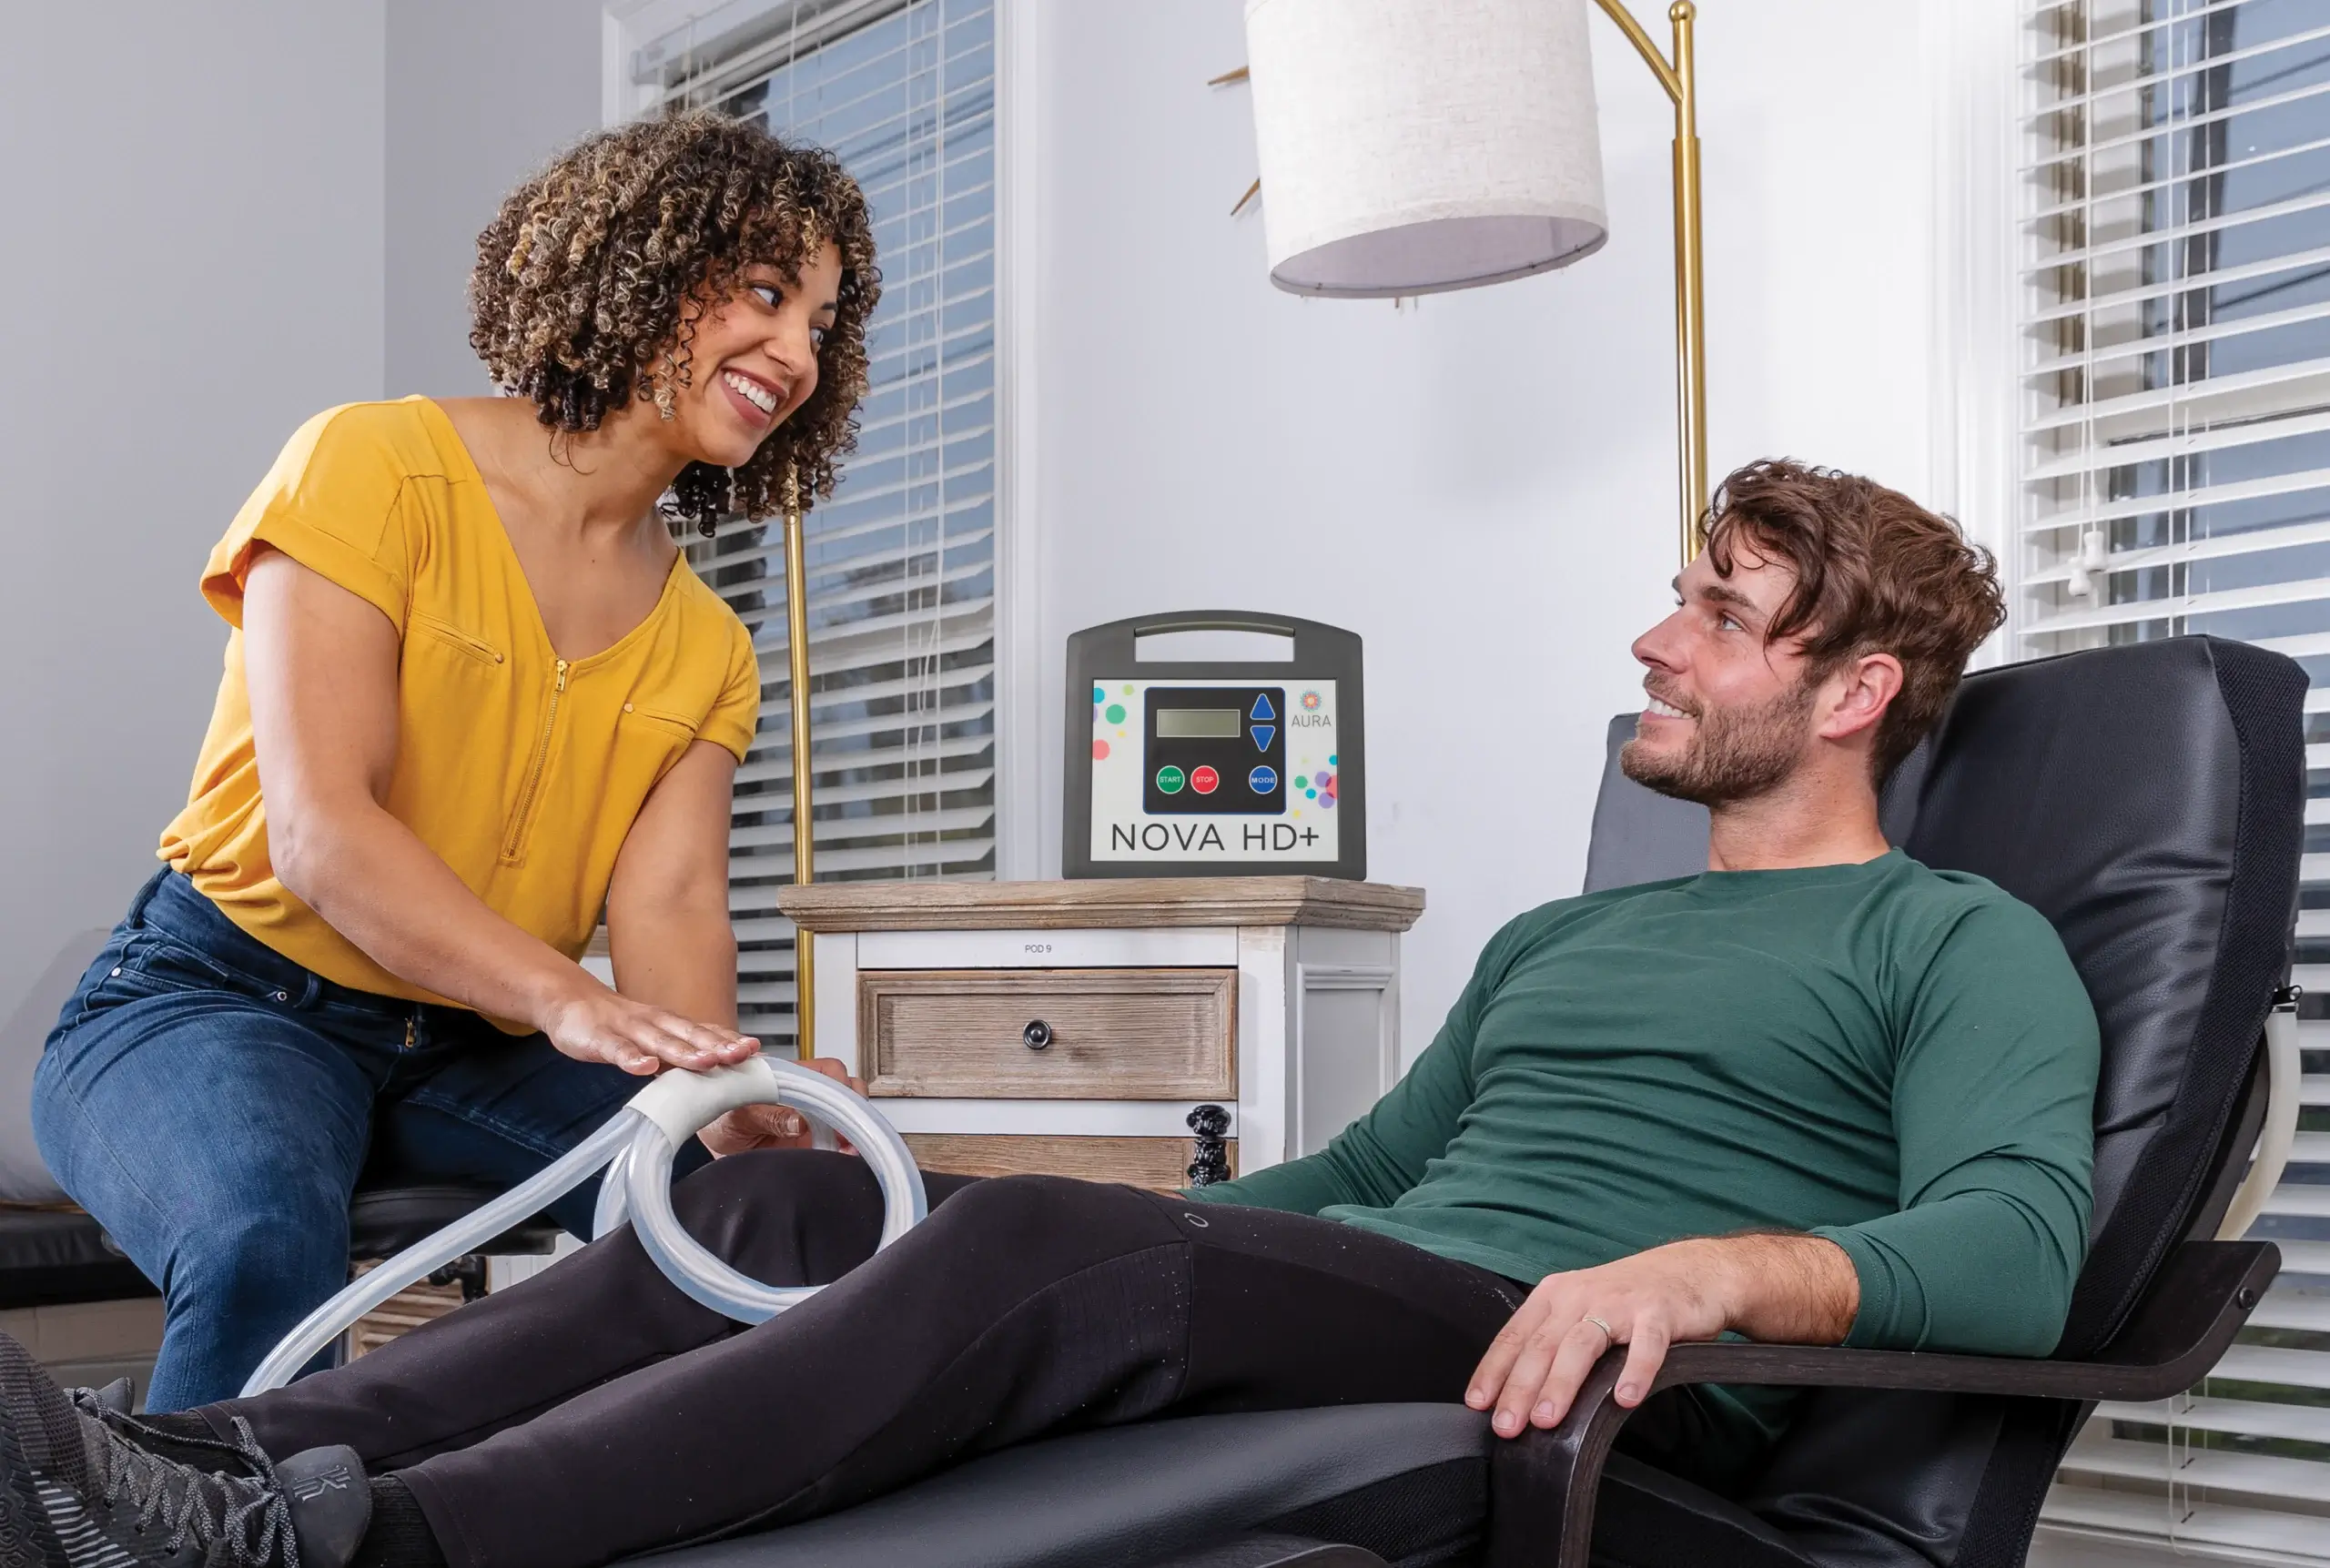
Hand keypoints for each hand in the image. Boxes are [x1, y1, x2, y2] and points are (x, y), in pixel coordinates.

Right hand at [543, 983, 760, 1075]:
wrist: (569, 1001)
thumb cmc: (616, 1024)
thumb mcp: (652, 1035)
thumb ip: (681, 1049)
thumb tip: (717, 1067)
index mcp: (668, 1024)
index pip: (704, 1031)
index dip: (729, 1040)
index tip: (757, 1051)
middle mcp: (653, 1022)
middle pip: (689, 1034)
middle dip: (717, 1045)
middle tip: (743, 1055)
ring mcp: (625, 1029)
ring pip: (658, 1040)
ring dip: (684, 1052)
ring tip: (708, 1062)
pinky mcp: (598, 1039)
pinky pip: (616, 1049)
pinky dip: (631, 1058)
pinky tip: (644, 1067)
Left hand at [699, 1057, 867, 1156]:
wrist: (712, 1142)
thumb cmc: (719, 1116)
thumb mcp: (736, 1116)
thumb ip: (767, 1116)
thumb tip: (798, 1122)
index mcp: (788, 1077)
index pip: (828, 1071)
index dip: (839, 1086)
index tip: (841, 1105)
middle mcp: (805, 1095)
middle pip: (845, 1090)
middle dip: (853, 1108)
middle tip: (847, 1131)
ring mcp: (810, 1118)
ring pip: (846, 1115)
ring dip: (851, 1130)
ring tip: (847, 1149)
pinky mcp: (810, 1142)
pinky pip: (836, 1143)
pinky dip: (844, 1150)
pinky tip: (841, 1158)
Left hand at [1464, 1234, 1857, 1438]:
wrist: (1691, 1271)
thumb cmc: (1626, 1301)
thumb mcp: (1579, 1312)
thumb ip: (1550, 1344)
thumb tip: (1513, 1393)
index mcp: (1554, 1296)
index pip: (1515, 1336)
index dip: (1494, 1370)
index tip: (1477, 1405)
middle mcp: (1581, 1296)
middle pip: (1543, 1345)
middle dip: (1521, 1387)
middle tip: (1507, 1426)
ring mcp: (1620, 1303)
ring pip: (1583, 1344)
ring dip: (1563, 1382)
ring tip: (1548, 1419)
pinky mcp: (1659, 1313)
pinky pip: (1646, 1345)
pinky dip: (1635, 1371)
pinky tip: (1625, 1399)